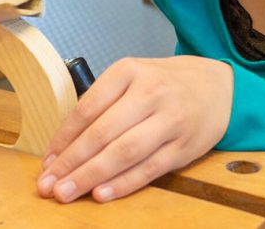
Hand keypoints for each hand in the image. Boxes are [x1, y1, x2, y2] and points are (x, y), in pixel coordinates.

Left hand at [36, 56, 233, 202]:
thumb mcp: (132, 77)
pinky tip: (101, 193)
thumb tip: (64, 144)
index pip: (87, 108)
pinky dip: (123, 183)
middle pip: (103, 133)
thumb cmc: (164, 84)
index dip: (63, 138)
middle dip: (71, 163)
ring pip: (124, 153)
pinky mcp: (185, 146)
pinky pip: (149, 169)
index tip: (47, 160)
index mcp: (129, 71)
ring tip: (67, 192)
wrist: (218, 86)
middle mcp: (150, 93)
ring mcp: (170, 120)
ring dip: (91, 176)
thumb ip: (102, 104)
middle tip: (48, 185)